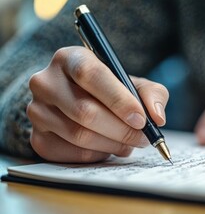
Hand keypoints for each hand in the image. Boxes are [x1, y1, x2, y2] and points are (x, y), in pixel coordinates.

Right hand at [27, 46, 168, 162]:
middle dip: (122, 129)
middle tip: (143, 138)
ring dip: (113, 145)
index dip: (119, 100)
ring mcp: (37, 111)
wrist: (77, 103)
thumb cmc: (109, 92)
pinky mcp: (38, 138)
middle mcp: (46, 82)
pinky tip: (108, 148)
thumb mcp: (133, 84)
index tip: (141, 119)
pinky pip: (72, 153)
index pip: (91, 75)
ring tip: (129, 143)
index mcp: (70, 58)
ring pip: (80, 135)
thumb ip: (152, 94)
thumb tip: (157, 117)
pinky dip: (98, 155)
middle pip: (85, 111)